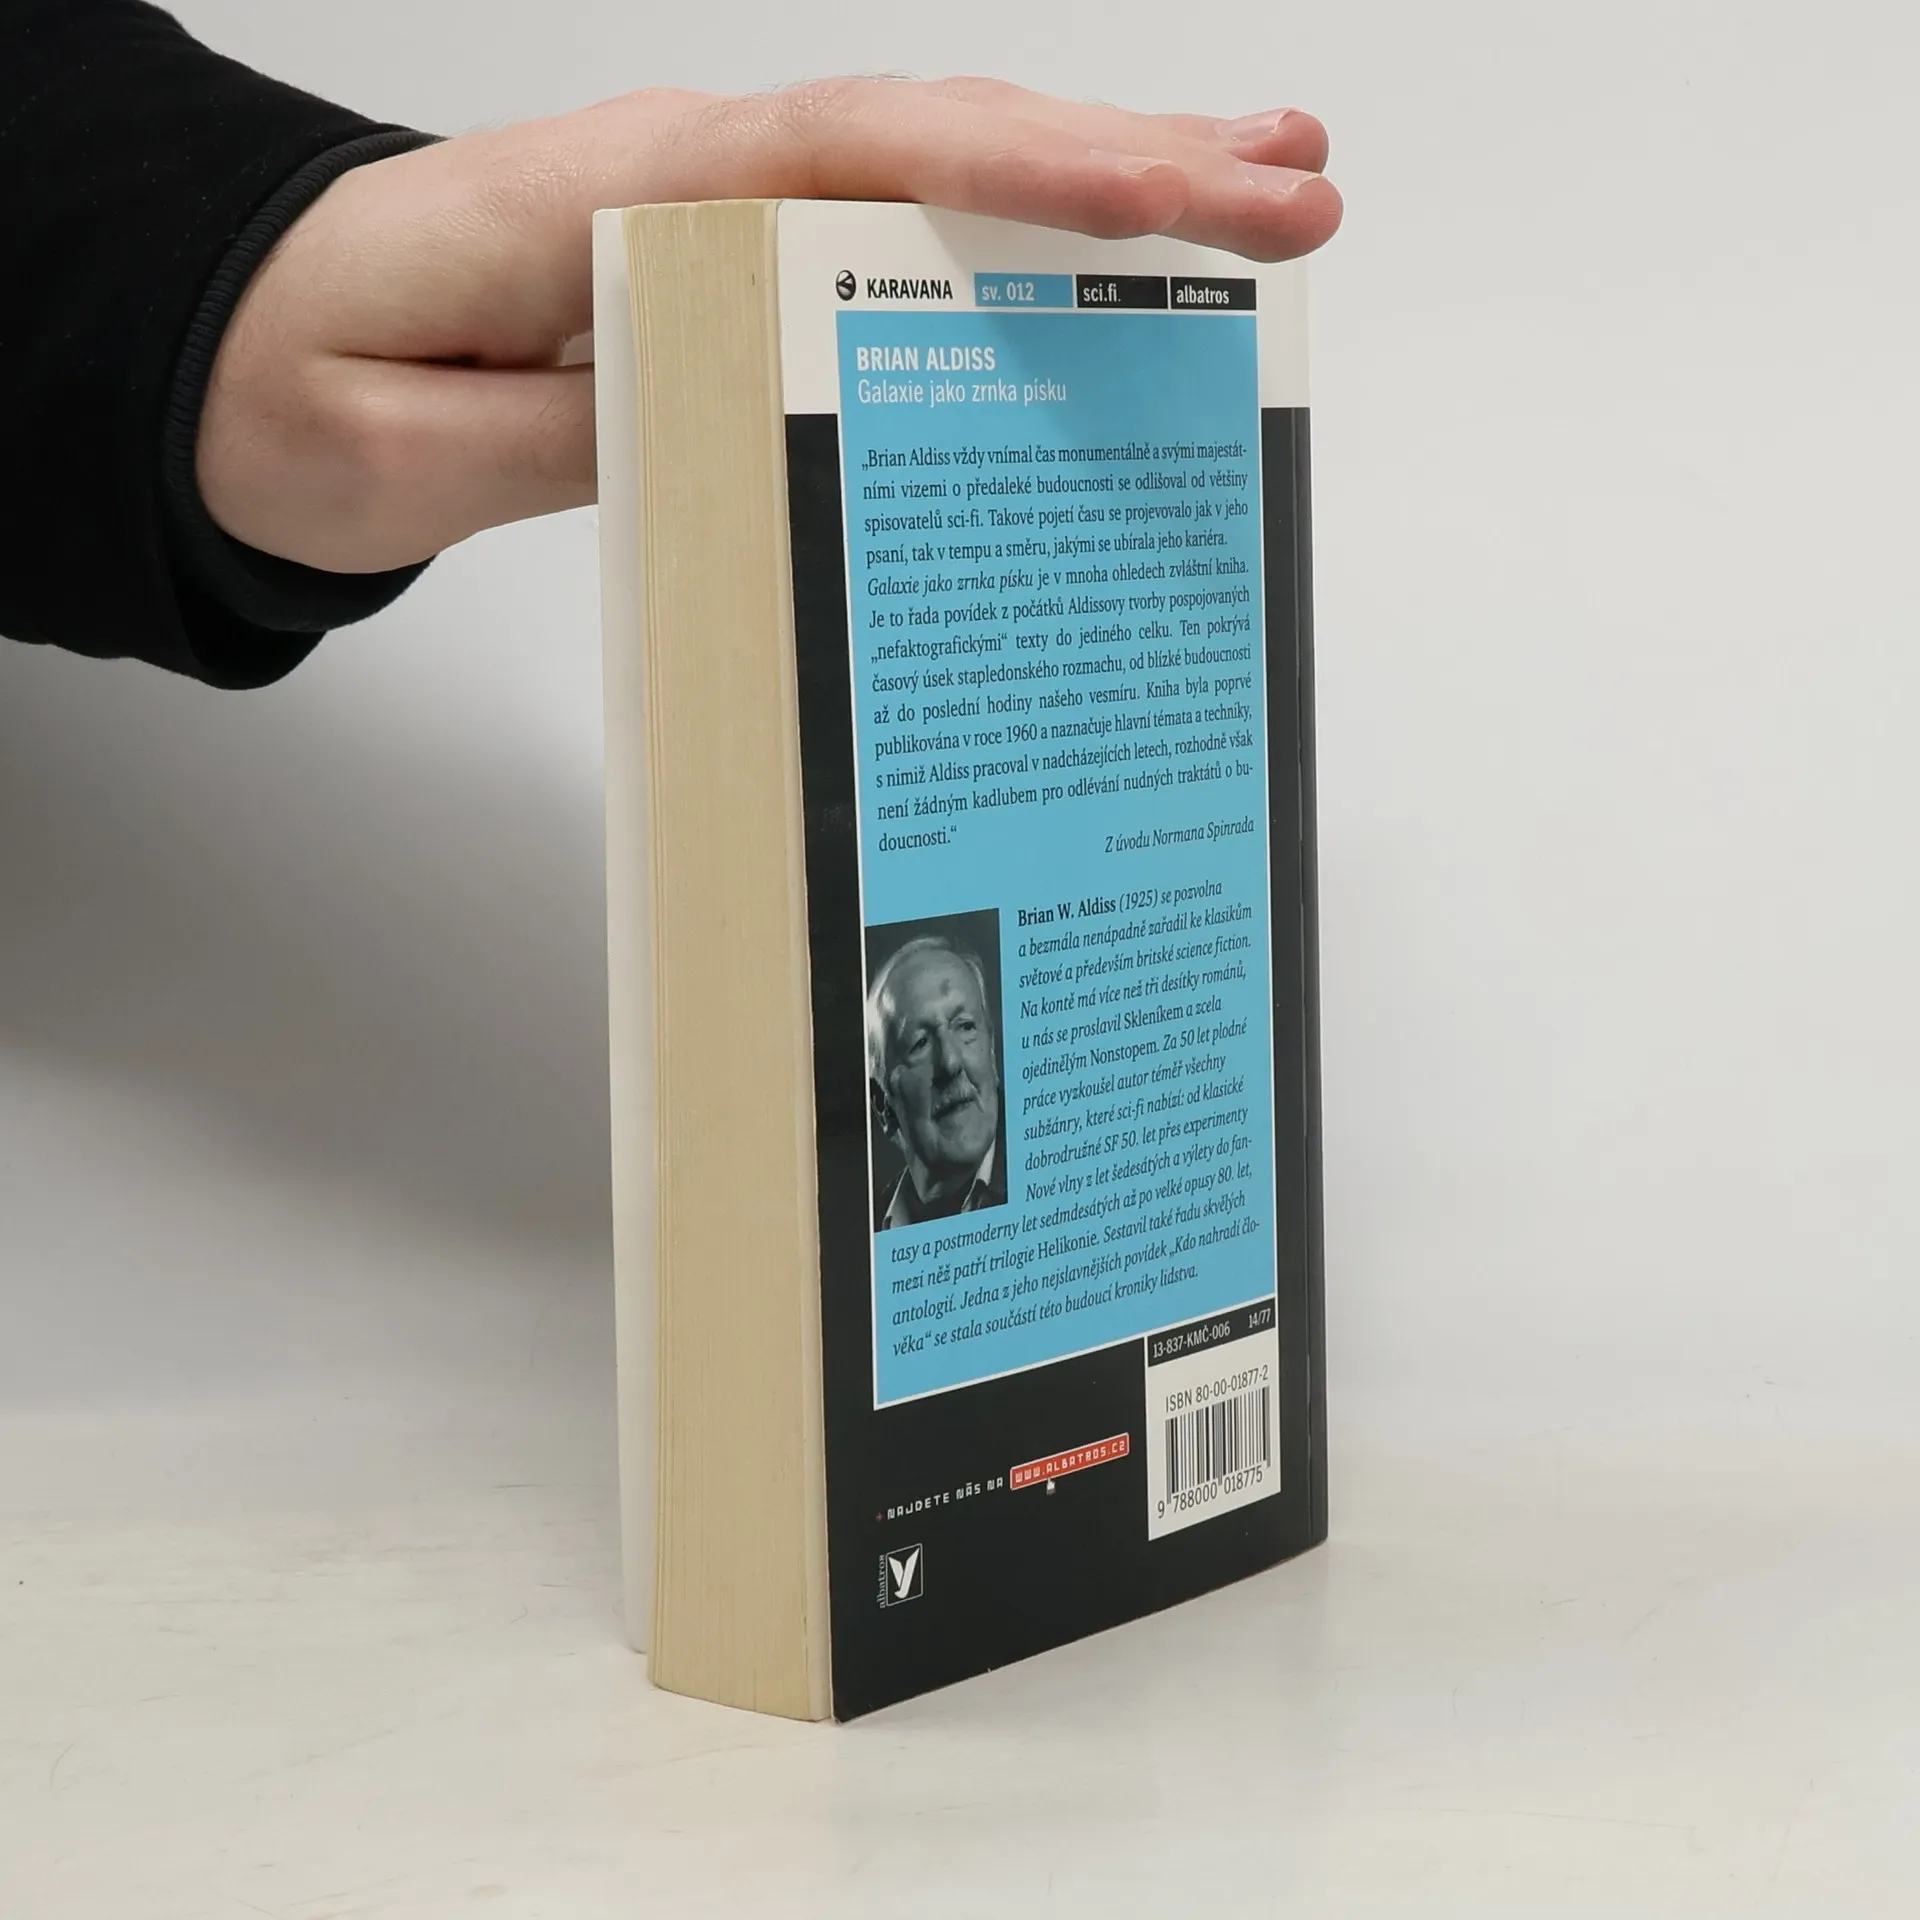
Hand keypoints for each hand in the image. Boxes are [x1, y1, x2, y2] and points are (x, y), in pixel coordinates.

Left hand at [198, 78, 1340, 573]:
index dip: (1026, 172)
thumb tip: (738, 412)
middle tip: (1295, 189)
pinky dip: (1008, 242)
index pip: (856, 158)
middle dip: (1126, 168)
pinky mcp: (728, 272)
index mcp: (621, 200)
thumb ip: (566, 427)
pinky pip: (892, 245)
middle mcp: (690, 181)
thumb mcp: (400, 445)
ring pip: (936, 180)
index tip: (1176, 196)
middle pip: (937, 145)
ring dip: (1101, 186)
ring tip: (1259, 195)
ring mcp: (718, 217)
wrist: (232, 356)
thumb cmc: (291, 390)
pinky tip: (1098, 263)